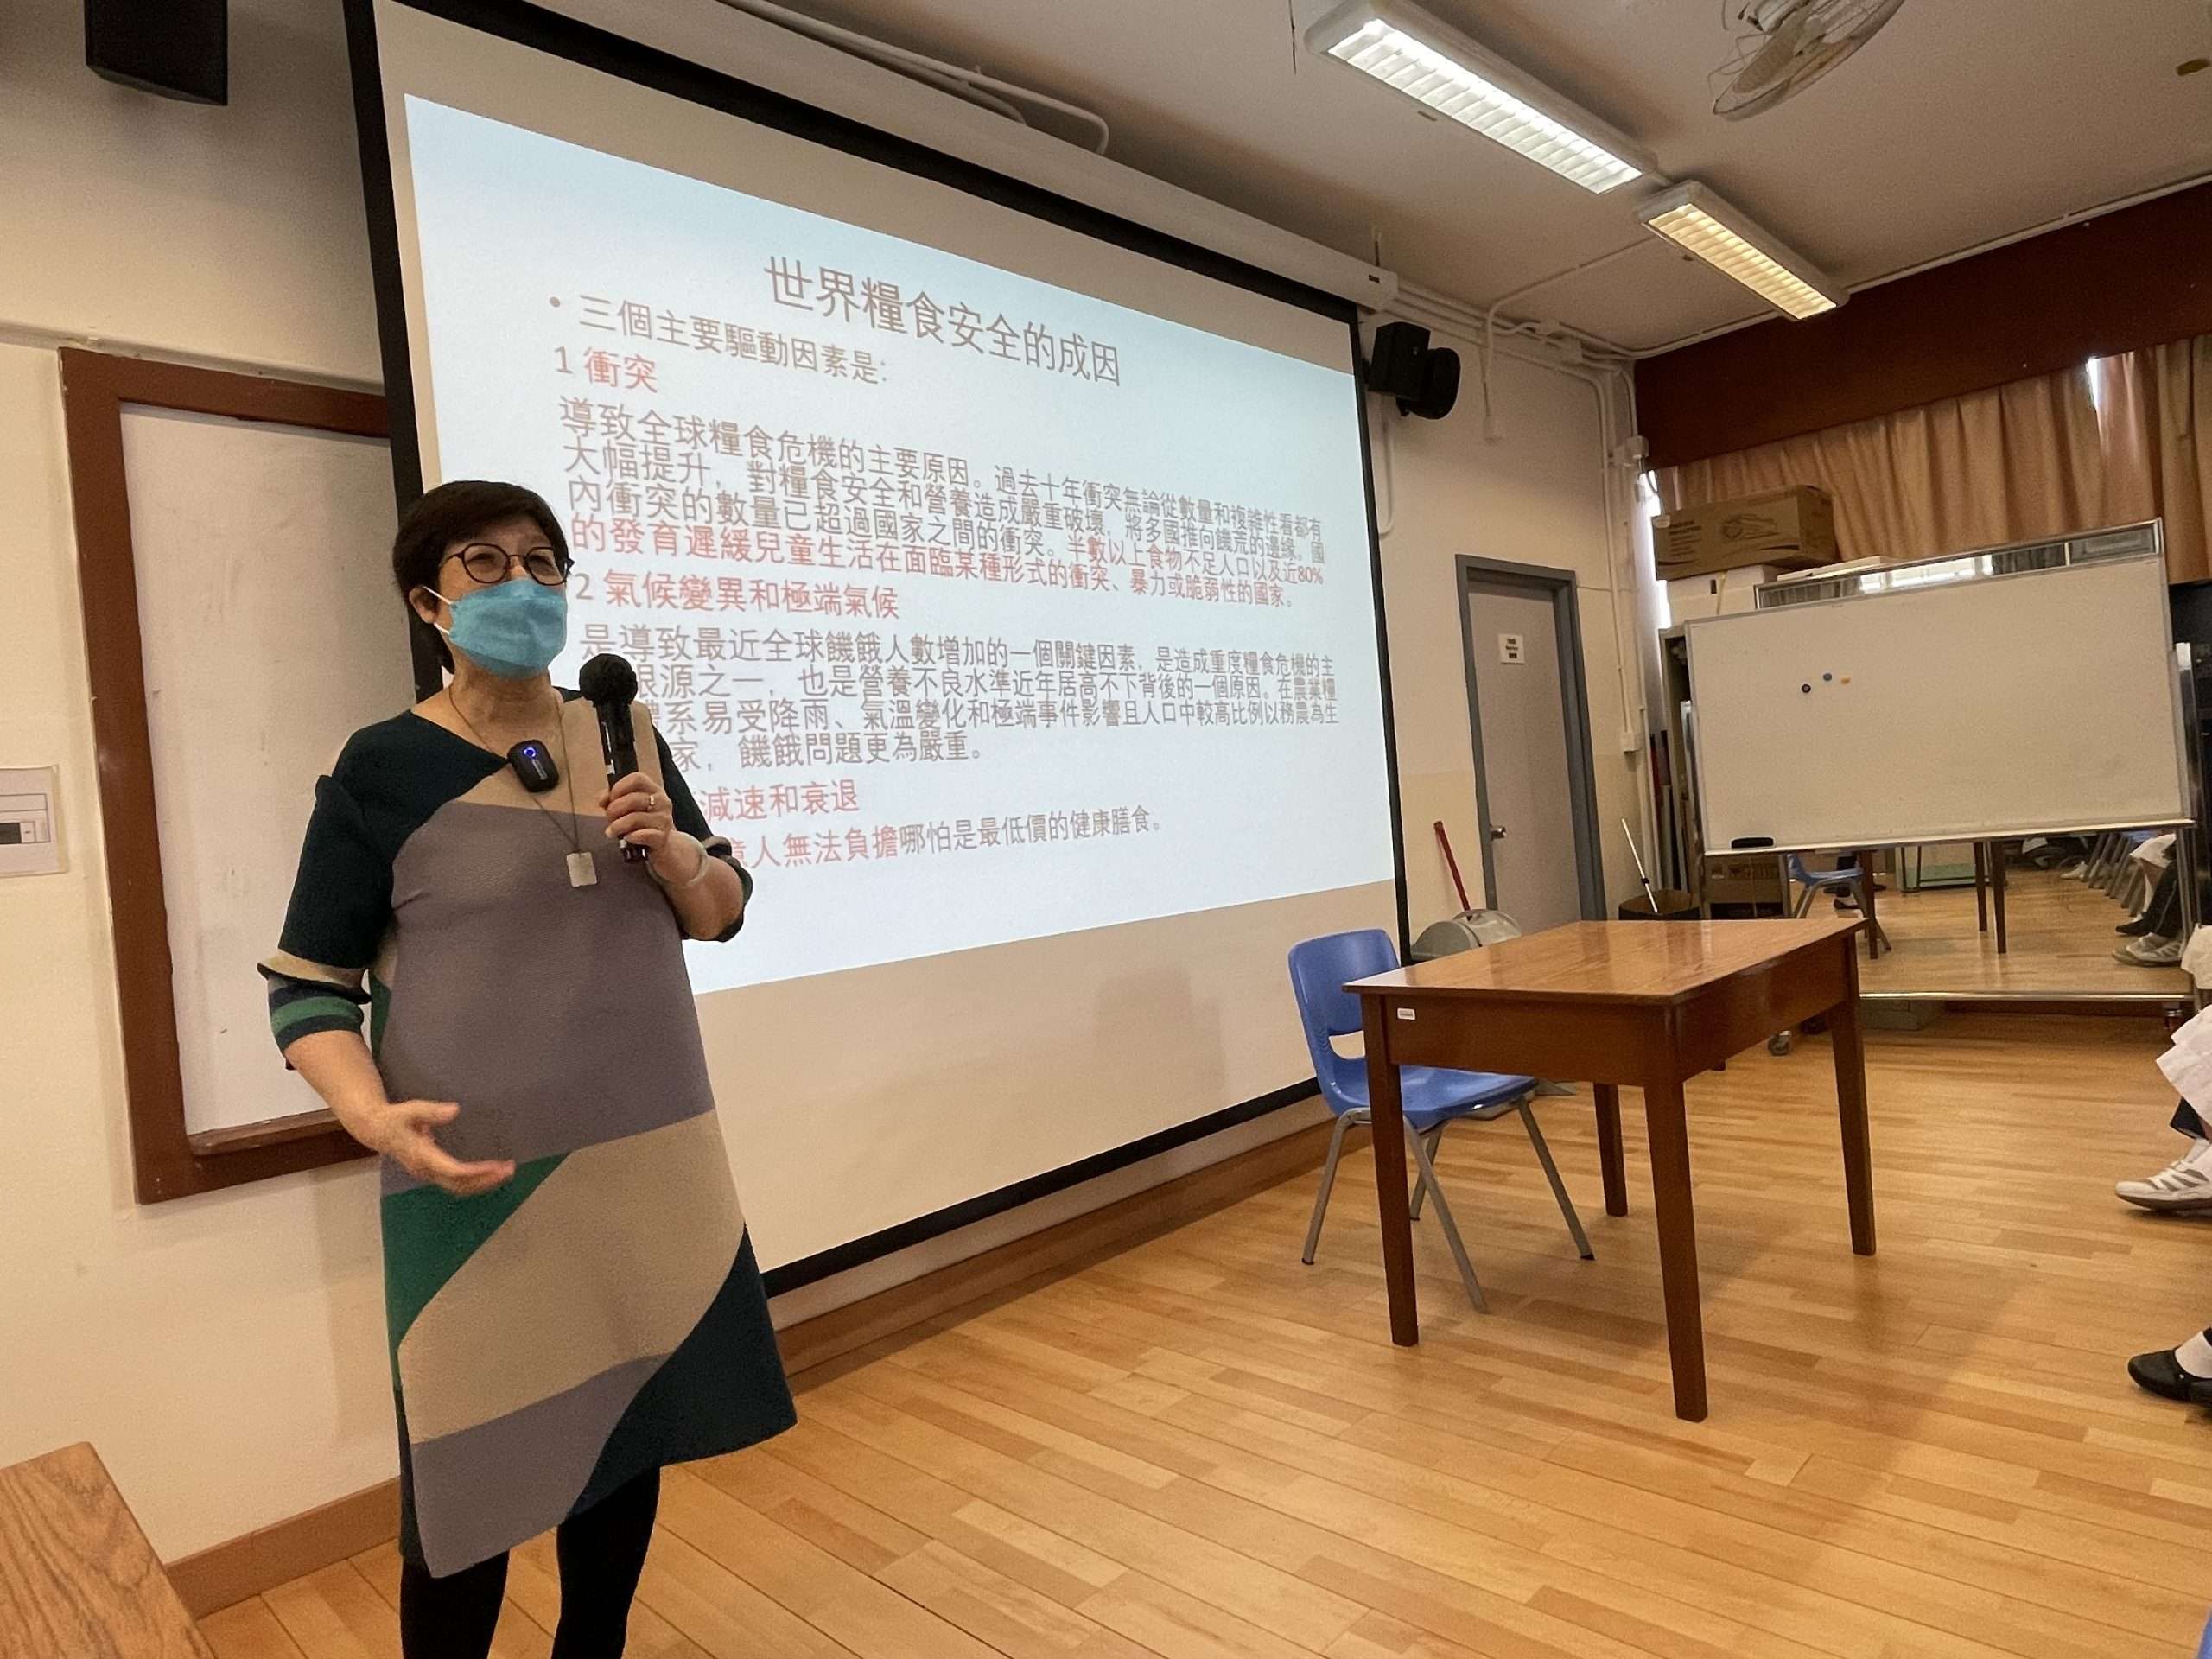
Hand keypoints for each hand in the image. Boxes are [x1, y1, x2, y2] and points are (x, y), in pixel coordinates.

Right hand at [366, 1099, 514, 1196]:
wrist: (376, 1130)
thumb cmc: (395, 1118)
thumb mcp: (411, 1109)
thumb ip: (432, 1111)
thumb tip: (455, 1110)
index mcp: (422, 1156)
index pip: (453, 1170)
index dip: (476, 1171)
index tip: (497, 1166)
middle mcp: (426, 1170)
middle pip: (459, 1184)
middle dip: (485, 1180)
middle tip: (509, 1170)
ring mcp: (428, 1174)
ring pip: (458, 1187)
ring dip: (482, 1183)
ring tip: (505, 1172)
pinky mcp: (431, 1172)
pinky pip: (455, 1183)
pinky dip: (474, 1181)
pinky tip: (489, 1174)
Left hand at [599, 771, 699, 881]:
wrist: (663, 847)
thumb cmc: (643, 824)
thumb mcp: (629, 808)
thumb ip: (613, 799)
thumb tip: (603, 799)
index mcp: (653, 790)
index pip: (637, 779)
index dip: (620, 787)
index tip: (611, 797)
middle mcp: (662, 802)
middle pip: (633, 799)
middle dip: (614, 809)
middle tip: (609, 817)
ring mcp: (663, 820)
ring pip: (635, 818)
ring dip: (617, 826)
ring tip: (611, 831)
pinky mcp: (662, 837)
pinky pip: (642, 835)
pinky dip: (630, 837)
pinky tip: (627, 838)